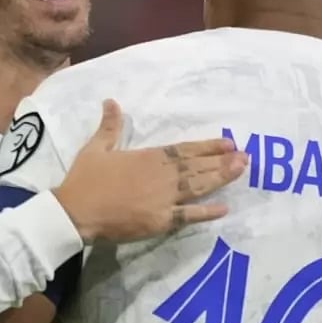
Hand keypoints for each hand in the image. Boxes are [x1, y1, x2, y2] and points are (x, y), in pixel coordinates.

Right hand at [54, 99, 247, 242]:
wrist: (75, 212)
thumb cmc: (85, 180)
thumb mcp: (96, 148)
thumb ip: (109, 126)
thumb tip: (111, 101)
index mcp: (149, 157)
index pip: (185, 150)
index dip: (208, 147)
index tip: (228, 143)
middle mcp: (162, 176)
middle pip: (198, 167)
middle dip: (222, 162)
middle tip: (246, 158)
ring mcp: (164, 199)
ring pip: (199, 187)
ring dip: (221, 179)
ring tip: (241, 172)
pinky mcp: (160, 221)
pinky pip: (188, 216)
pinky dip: (206, 213)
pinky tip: (224, 209)